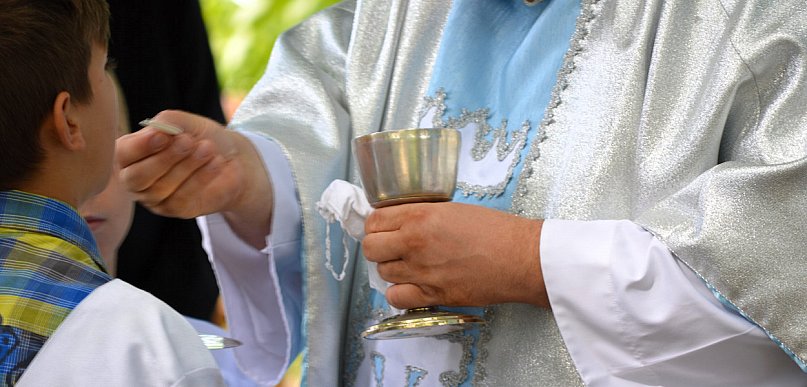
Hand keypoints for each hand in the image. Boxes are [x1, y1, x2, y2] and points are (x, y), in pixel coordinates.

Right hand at [116, 110, 271, 247]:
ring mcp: (156, 198)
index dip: (140, 146)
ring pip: (161, 188)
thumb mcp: (187, 123)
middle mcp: (138, 179)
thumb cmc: (202, 138)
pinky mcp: (178, 210)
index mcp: (133, 154)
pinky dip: (200, 178)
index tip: (162, 135)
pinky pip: (182, 198)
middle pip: (136, 177)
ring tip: (208, 148)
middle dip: (163, 158)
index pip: (123, 154)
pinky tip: (216, 163)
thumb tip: (156, 129)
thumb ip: (168, 121)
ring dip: (186, 165)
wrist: (233, 159)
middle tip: (188, 141)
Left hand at [362, 202, 548, 308]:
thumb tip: (399, 222)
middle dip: (379, 247)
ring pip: (382, 273)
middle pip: (371, 249)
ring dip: (392, 269)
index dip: (376, 225)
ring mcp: (421, 272)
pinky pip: (396, 298)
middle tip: (393, 248)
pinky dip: (401, 293)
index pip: (373, 221)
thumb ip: (422, 215)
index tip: (384, 228)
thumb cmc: (495, 229)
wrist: (520, 257)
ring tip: (411, 265)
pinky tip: (415, 285)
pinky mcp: (433, 295)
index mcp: (419, 217)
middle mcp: (414, 243)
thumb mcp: (453, 209)